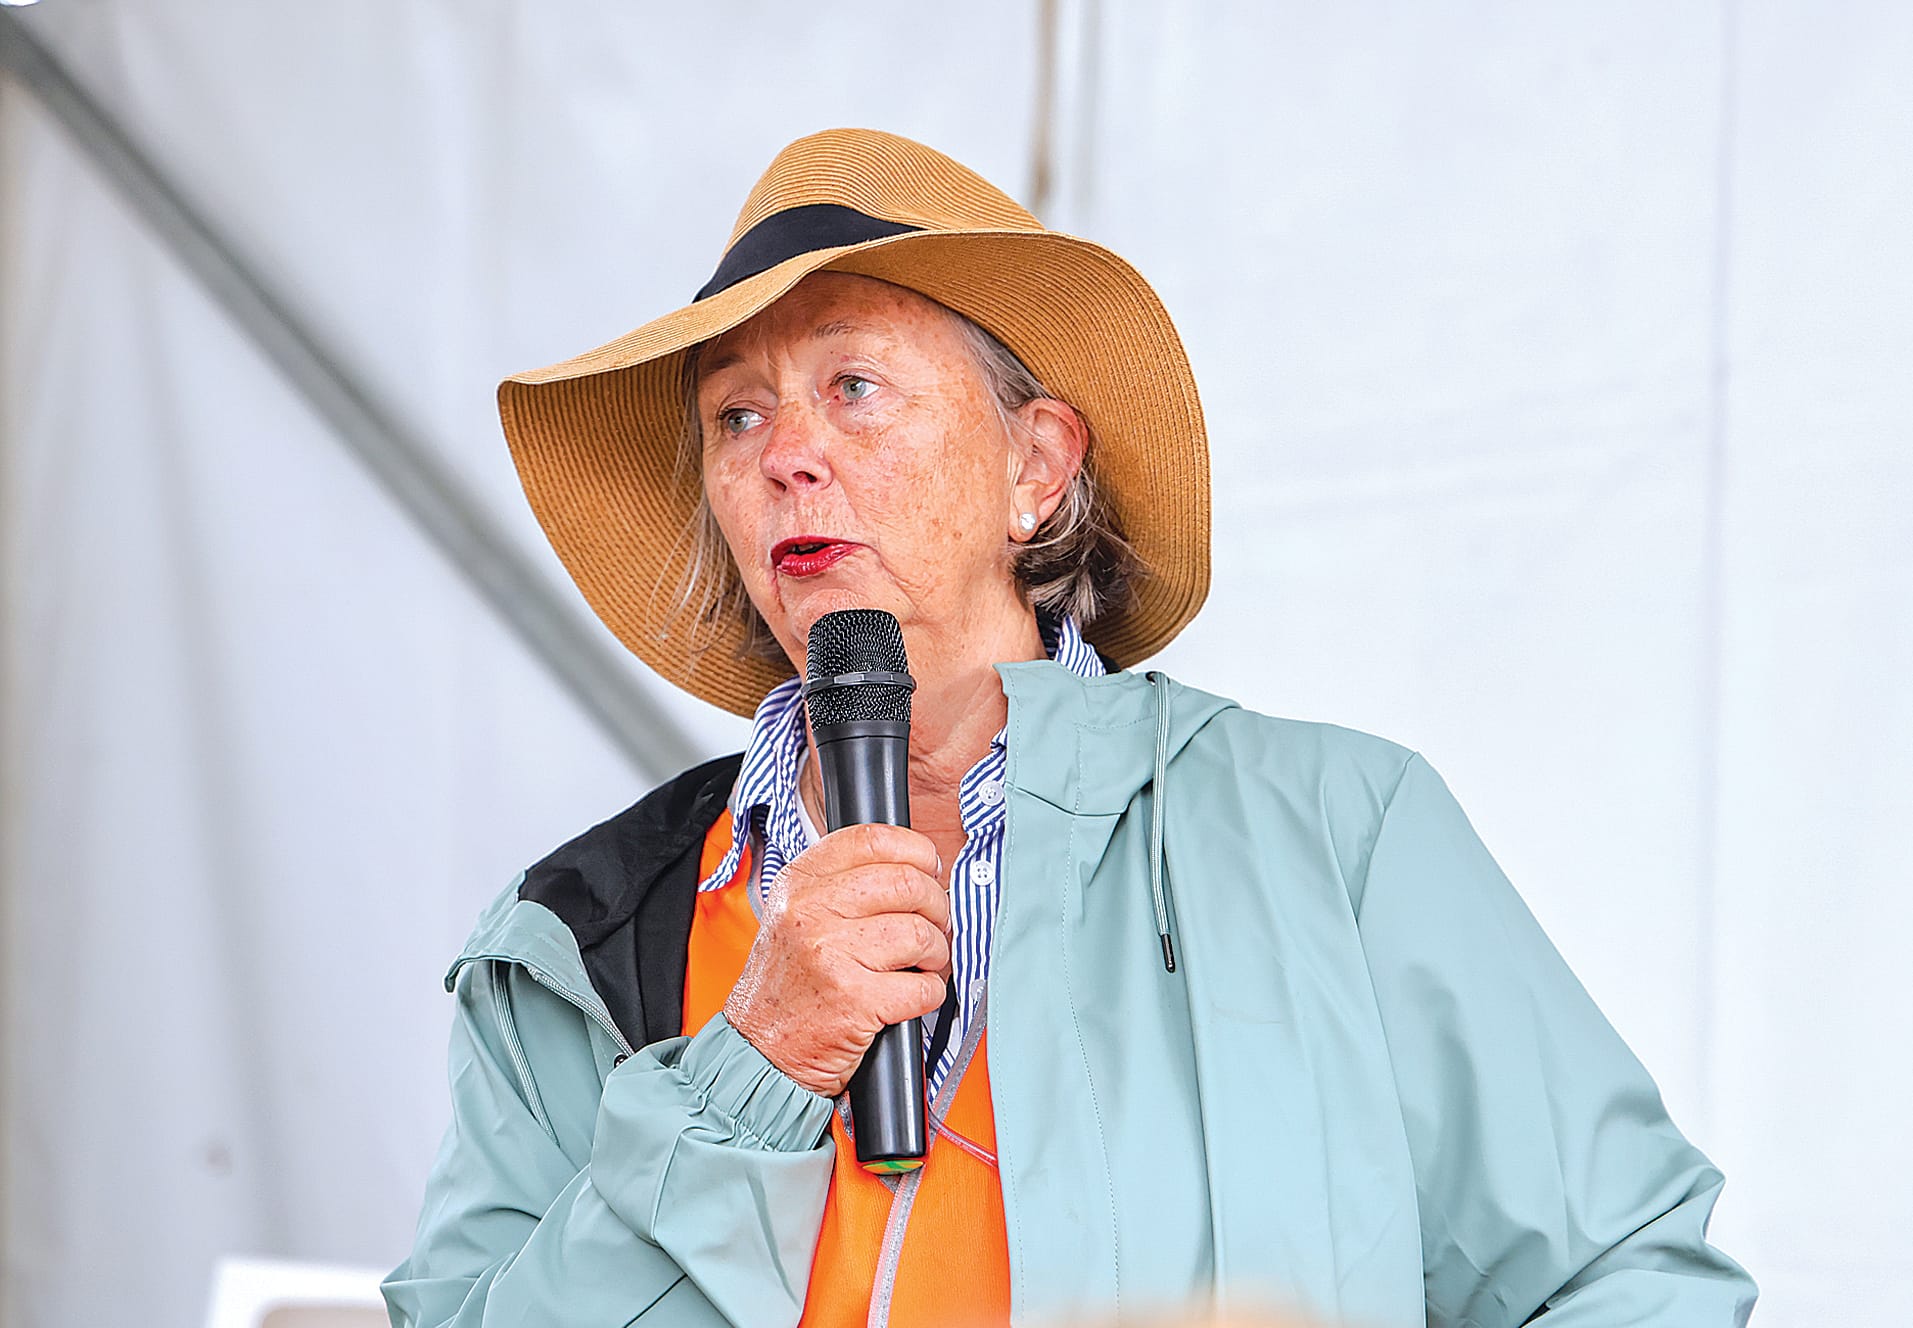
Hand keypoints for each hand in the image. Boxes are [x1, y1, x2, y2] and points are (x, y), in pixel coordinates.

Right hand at [723, 823, 950, 1096]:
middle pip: (907, 883)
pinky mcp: (855, 1001)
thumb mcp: (795, 916)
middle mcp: (811, 912)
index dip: (916, 850)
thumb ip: (841, 885)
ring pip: (921, 934)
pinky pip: (924, 986)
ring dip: (937, 953)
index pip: (873, 839)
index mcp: (800, 883)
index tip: (929, 868)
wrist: (759, 1051)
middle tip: (935, 926)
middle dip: (936, 907)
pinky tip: (911, 996)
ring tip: (924, 964)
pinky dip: (931, 993)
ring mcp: (832, 955)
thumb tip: (915, 868)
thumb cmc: (788, 985)